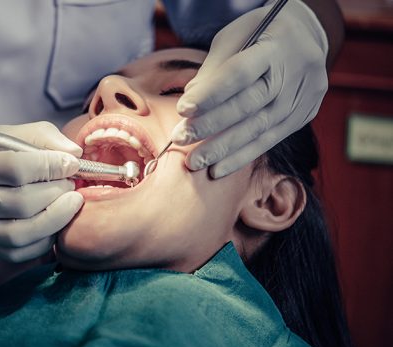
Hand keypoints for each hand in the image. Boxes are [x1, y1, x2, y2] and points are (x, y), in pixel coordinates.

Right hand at [0, 120, 83, 261]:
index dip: (51, 166)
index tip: (71, 163)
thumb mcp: (0, 135)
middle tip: (72, 181)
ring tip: (71, 201)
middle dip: (59, 190)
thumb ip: (39, 138)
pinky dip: (46, 239)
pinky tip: (55, 223)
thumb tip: (74, 155)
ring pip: (26, 231)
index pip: (19, 169)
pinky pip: (22, 252)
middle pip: (27, 201)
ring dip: (58, 217)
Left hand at [170, 0, 328, 177]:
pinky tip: (217, 170)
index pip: (239, 74)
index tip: (183, 109)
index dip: (211, 94)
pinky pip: (269, 141)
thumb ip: (214, 68)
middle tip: (181, 139)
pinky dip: (241, 157)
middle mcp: (294, 73)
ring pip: (258, 129)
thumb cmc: (260, 33)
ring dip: (222, 149)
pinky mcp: (303, 116)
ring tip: (194, 161)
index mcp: (275, 47)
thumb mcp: (236, 37)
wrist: (308, 34)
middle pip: (248, 106)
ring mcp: (302, 97)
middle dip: (211, 126)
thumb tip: (190, 100)